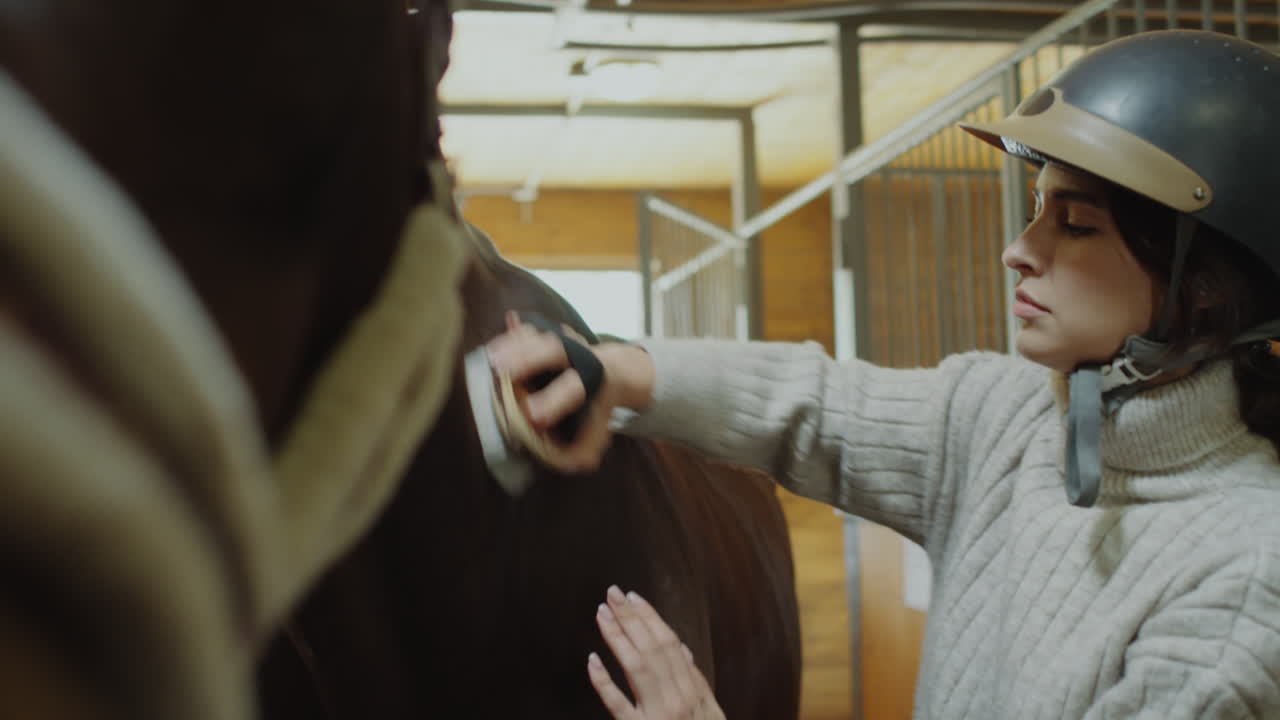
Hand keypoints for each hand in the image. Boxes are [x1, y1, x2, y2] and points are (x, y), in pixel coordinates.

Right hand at [485, 312, 653, 472]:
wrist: (611, 371)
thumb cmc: (594, 406)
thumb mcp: (598, 430)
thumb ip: (586, 448)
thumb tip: (575, 463)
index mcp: (593, 381)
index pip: (574, 388)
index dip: (554, 401)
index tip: (533, 417)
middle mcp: (579, 356)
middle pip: (555, 349)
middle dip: (528, 358)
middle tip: (501, 370)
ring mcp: (562, 342)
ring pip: (540, 336)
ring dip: (513, 345)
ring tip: (491, 359)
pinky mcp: (546, 336)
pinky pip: (529, 331)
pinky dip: (512, 334)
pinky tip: (495, 344)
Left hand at [587, 586, 723, 719]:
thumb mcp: (712, 713)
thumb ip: (699, 683)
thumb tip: (684, 651)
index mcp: (692, 691)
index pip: (669, 644)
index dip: (650, 617)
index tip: (634, 598)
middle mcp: (676, 698)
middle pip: (651, 649)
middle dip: (631, 618)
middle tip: (614, 594)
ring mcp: (657, 715)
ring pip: (636, 668)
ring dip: (618, 636)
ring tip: (603, 614)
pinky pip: (618, 705)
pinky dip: (604, 682)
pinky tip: (592, 661)